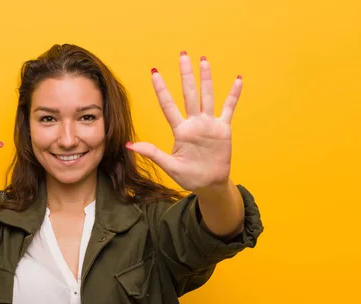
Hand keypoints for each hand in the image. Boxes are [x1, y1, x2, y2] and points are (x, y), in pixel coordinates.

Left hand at [126, 52, 241, 193]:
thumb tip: (129, 146)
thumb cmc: (188, 176)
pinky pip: (228, 108)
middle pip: (188, 94)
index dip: (161, 89)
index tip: (154, 72)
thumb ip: (153, 153)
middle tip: (183, 55)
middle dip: (185, 75)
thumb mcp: (169, 166)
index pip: (168, 105)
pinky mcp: (223, 129)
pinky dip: (233, 95)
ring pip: (207, 96)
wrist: (209, 184)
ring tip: (203, 61)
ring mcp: (209, 124)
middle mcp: (193, 123)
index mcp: (179, 130)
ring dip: (206, 79)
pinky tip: (237, 80)